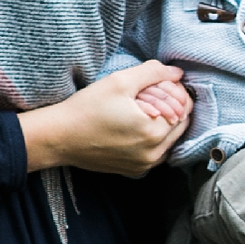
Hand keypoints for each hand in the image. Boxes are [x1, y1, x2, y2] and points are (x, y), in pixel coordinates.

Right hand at [23, 65, 188, 182]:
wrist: (59, 137)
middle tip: (150, 94)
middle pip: (181, 125)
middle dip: (172, 107)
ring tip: (142, 109)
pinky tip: (134, 125)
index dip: (177, 91)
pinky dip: (152, 138)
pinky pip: (155, 152)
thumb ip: (154, 73)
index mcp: (155, 133)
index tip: (159, 83)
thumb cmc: (87, 108)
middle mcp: (154, 155)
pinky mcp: (133, 171)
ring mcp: (144, 166)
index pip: (185, 108)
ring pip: (169, 139)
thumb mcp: (120, 81)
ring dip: (164, 123)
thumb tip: (177, 73)